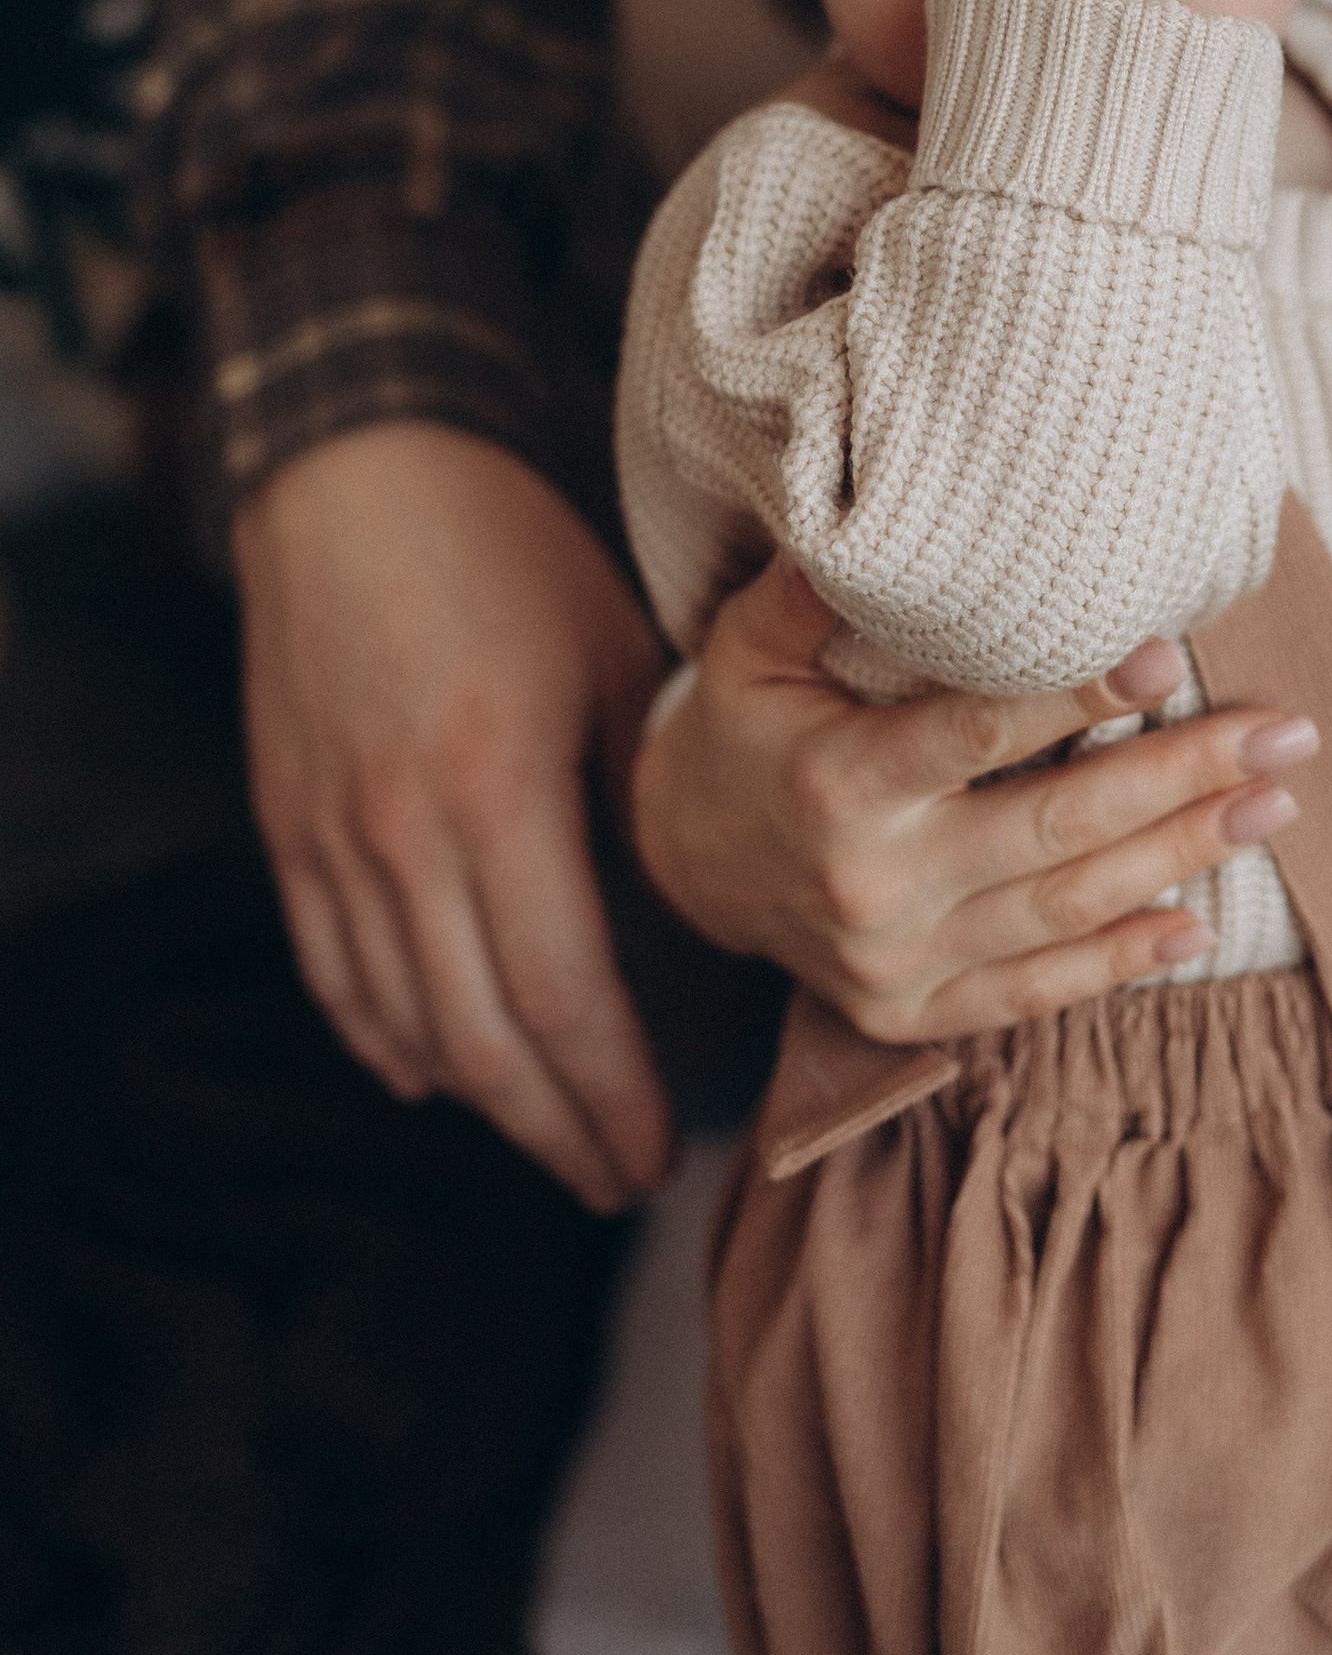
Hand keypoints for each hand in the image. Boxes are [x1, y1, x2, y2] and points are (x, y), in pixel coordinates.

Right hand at [233, 424, 673, 1211]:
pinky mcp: (290, 830)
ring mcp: (332, 841)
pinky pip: (335, 975)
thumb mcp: (612, 654)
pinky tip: (437, 1074)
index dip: (612, 1093)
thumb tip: (718, 887)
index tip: (659, 1155)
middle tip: (620, 1179)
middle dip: (557, 1129)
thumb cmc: (507, 551)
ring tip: (554, 1140)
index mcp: (495, 792)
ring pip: (405, 1024)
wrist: (356, 475)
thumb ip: (649, 784)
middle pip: (480, 1041)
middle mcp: (401, 837)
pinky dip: (390, 1040)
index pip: (561, 997)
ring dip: (483, 1102)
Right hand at [631, 550, 1318, 1040]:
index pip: (974, 735)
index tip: (1163, 654)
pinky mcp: (911, 1013)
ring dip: (1184, 858)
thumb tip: (897, 491)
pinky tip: (1197, 924)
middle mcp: (872, 884)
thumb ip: (822, 581)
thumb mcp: (752, 640)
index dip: (1071, 698)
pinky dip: (1119, 964)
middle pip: (1055, 829)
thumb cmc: (746, 722)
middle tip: (1285, 734)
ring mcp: (895, 961)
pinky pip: (1032, 996)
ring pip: (1065, 911)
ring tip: (1275, 806)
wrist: (682, 862)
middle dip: (1182, 778)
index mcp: (838, 781)